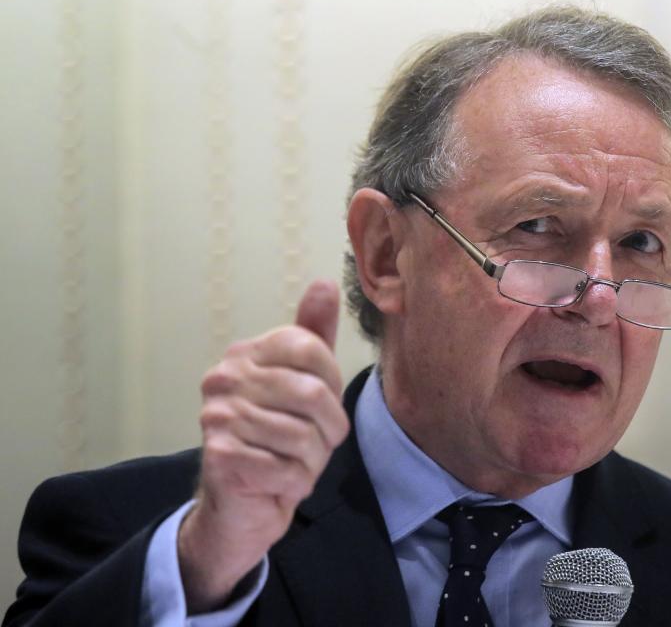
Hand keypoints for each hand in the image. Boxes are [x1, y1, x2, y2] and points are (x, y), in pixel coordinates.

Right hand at [177, 280, 349, 611]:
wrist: (239, 506)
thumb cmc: (277, 439)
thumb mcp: (301, 383)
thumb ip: (312, 336)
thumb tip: (325, 283)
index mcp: (247, 354)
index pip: (313, 351)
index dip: (333, 385)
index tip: (323, 407)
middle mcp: (225, 378)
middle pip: (313, 394)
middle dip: (328, 430)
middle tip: (315, 445)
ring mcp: (218, 416)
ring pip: (304, 437)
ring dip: (312, 462)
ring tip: (294, 465)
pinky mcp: (220, 457)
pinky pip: (288, 470)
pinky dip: (295, 483)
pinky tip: (277, 483)